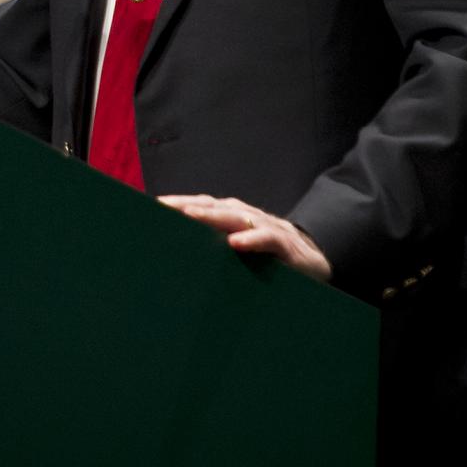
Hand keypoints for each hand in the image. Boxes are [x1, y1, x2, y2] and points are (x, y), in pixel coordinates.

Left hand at [157, 194, 331, 282]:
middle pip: (213, 206)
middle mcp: (248, 216)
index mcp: (233, 216)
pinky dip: (252, 239)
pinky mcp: (285, 246)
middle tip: (163, 206)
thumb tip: (177, 256)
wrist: (314, 263)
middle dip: (187, 205)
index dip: (179, 203)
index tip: (153, 205)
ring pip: (237, 217)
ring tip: (189, 216)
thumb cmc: (268, 258)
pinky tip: (235, 242)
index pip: (202, 205)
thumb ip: (214, 248)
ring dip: (213, 216)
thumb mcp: (238, 252)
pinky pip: (268, 239)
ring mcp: (267, 227)